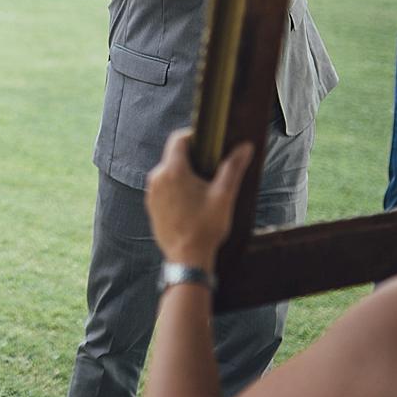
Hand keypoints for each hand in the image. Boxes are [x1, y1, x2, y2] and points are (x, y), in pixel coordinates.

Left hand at [145, 129, 253, 269]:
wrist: (187, 259)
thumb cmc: (205, 228)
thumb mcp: (224, 196)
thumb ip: (233, 168)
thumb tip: (245, 147)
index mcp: (172, 171)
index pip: (178, 139)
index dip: (194, 136)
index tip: (209, 144)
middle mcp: (157, 178)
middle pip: (173, 156)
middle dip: (192, 158)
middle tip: (211, 169)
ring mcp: (151, 193)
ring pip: (168, 172)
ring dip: (184, 174)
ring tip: (203, 188)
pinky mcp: (151, 206)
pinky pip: (163, 188)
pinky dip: (176, 188)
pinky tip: (192, 202)